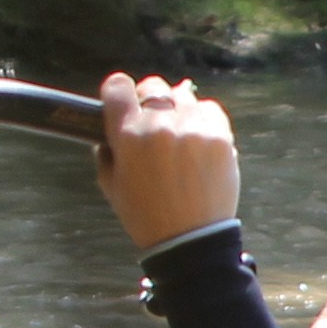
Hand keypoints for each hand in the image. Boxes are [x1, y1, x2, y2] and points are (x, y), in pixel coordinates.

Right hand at [94, 72, 244, 250]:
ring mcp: (192, 129)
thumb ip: (107, 155)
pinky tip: (199, 140)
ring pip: (184, 97)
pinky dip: (204, 119)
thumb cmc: (147, 217)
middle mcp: (160, 126)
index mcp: (128, 135)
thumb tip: (109, 136)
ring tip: (180, 137)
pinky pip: (210, 110)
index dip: (118, 91)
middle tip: (154, 122)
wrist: (191, 240)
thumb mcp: (112, 187)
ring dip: (179, 111)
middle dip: (150, 100)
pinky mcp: (220, 136)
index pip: (117, 87)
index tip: (124, 101)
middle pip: (153, 86)